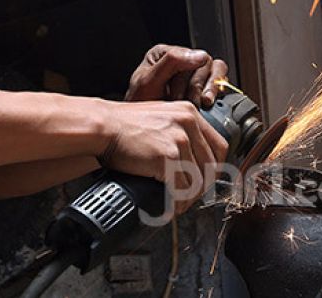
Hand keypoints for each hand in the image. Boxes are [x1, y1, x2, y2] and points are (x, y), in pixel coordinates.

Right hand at [98, 99, 228, 213]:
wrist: (103, 126)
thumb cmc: (123, 124)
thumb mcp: (160, 116)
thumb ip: (177, 129)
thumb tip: (189, 156)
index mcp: (189, 113)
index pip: (219, 145)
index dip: (215, 167)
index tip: (207, 179)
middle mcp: (188, 124)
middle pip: (212, 165)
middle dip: (203, 186)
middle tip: (191, 196)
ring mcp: (179, 140)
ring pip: (198, 180)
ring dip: (190, 197)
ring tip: (180, 204)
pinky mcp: (167, 157)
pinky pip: (181, 188)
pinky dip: (178, 202)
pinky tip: (171, 207)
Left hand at [126, 44, 228, 106]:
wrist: (144, 128)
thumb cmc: (140, 105)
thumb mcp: (148, 81)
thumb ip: (171, 62)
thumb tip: (200, 55)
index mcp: (166, 54)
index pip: (189, 54)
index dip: (187, 76)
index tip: (180, 96)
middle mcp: (183, 60)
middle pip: (205, 63)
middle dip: (196, 87)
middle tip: (186, 103)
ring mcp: (196, 73)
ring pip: (217, 70)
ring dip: (210, 88)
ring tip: (202, 104)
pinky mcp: (205, 87)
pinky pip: (221, 83)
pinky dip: (217, 93)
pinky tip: (208, 105)